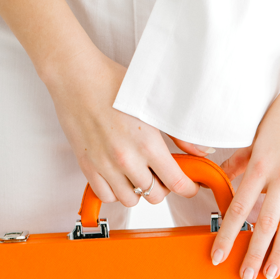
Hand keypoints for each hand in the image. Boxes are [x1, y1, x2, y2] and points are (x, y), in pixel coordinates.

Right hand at [47, 49, 198, 208]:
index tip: (189, 185)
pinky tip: (119, 176)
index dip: (188, 188)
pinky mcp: (87, 167)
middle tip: (161, 174)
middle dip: (163, 188)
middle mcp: (126, 159)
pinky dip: (115, 191)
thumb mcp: (153, 103)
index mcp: (147, 143)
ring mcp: (105, 165)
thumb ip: (179, 133)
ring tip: (138, 174)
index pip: (177, 182)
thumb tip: (203, 151)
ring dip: (138, 191)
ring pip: (130, 200)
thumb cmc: (113, 84)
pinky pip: (106, 196)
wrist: (76, 77)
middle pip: (155, 196)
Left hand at [210, 77, 279, 278]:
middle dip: (252, 254)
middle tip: (245, 276)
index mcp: (260, 163)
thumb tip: (225, 175)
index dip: (227, 235)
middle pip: (263, 224)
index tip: (219, 256)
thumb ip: (241, 158)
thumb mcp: (257, 133)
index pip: (239, 209)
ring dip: (278, 253)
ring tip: (270, 274)